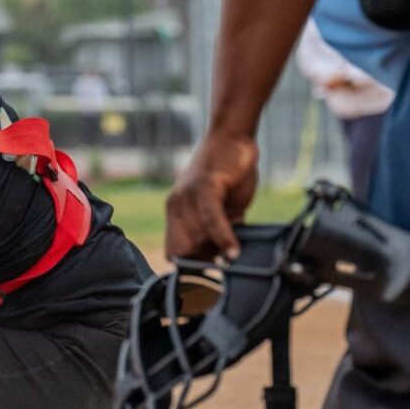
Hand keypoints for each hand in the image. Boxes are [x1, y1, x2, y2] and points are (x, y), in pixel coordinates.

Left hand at [165, 131, 259, 260]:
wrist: (233, 136)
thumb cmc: (231, 171)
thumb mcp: (225, 207)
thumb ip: (221, 229)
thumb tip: (227, 257)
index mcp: (176, 212)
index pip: (174, 251)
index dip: (191, 266)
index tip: (212, 272)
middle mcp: (175, 206)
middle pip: (185, 250)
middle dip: (206, 260)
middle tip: (226, 259)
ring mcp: (186, 196)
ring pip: (198, 238)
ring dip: (217, 251)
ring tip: (235, 251)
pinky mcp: (203, 187)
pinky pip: (210, 220)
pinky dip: (222, 238)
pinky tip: (233, 251)